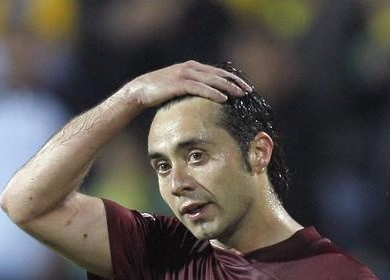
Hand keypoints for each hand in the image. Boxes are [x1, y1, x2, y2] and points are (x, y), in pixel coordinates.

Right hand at [121, 61, 252, 109]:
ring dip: (228, 87)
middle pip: (218, 74)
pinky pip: (200, 88)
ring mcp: (185, 74)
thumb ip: (192, 89)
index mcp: (193, 68)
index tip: (245, 87)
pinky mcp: (179, 84)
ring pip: (212, 80)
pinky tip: (223, 99)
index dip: (232, 79)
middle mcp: (191, 68)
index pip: (217, 72)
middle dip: (235, 82)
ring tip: (240, 95)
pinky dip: (213, 93)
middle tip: (249, 91)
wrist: (140, 90)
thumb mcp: (179, 88)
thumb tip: (205, 102)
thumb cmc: (160, 92)